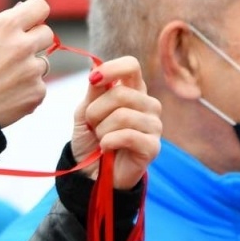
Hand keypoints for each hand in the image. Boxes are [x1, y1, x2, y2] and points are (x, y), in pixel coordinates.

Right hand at [0, 0, 54, 127]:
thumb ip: (6, 29)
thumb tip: (27, 15)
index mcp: (4, 26)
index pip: (40, 7)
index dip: (36, 15)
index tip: (31, 23)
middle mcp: (22, 45)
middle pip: (47, 33)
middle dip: (35, 42)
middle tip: (15, 54)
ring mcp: (32, 70)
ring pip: (43, 63)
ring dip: (29, 69)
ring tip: (4, 80)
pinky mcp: (37, 92)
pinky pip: (39, 86)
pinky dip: (27, 91)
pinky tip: (7, 96)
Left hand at [71, 57, 161, 189]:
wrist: (92, 174)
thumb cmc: (91, 141)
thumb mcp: (86, 112)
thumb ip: (95, 91)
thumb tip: (97, 68)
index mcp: (134, 91)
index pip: (131, 66)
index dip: (112, 69)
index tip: (93, 80)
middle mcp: (148, 105)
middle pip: (121, 93)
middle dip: (96, 111)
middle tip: (93, 126)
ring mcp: (154, 126)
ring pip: (123, 115)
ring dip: (102, 130)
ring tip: (101, 139)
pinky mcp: (153, 146)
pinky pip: (128, 135)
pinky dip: (109, 142)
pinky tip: (106, 149)